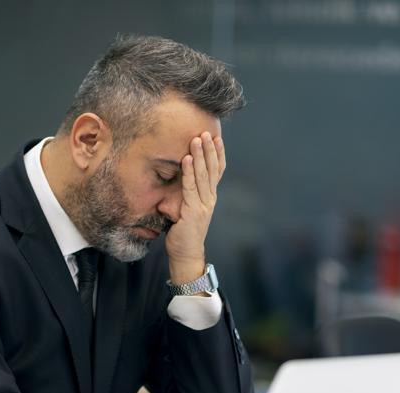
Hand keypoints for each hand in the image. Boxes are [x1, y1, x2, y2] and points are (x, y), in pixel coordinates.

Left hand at [165, 131, 225, 283]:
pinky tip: (187, 159)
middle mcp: (210, 199)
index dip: (218, 154)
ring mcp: (203, 205)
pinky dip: (189, 172)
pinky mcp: (193, 212)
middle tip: (206, 131)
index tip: (216, 137)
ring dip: (200, 156)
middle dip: (210, 149)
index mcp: (210, 197)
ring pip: (203, 175)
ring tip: (197, 139)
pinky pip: (191, 187)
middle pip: (212, 169)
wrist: (186, 254)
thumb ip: (188, 193)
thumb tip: (181, 175)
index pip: (217, 171)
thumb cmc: (183, 232)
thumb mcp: (188, 207)